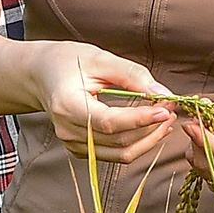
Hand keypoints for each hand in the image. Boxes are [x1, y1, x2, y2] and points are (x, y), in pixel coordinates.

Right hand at [29, 42, 189, 166]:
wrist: (41, 75)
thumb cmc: (69, 61)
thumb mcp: (100, 58)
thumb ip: (132, 75)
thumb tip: (162, 94)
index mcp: (67, 105)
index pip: (110, 122)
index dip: (141, 119)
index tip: (166, 108)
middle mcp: (68, 131)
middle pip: (119, 142)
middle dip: (151, 127)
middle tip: (172, 107)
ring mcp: (73, 144)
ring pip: (121, 154)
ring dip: (149, 139)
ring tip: (165, 117)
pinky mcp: (81, 150)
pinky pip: (115, 154)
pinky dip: (137, 143)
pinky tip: (150, 126)